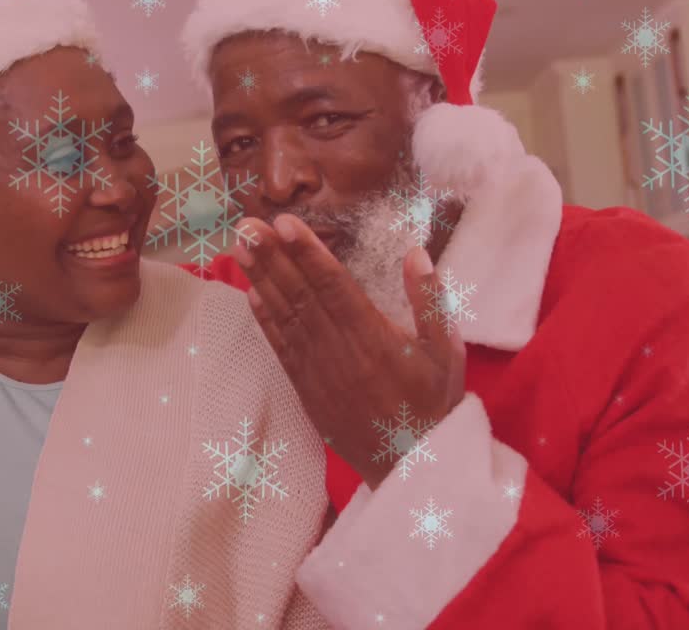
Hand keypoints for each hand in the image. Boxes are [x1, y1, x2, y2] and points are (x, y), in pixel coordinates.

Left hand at [232, 215, 466, 489]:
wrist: (411, 465)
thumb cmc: (433, 402)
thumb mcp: (447, 351)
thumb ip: (431, 301)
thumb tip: (416, 253)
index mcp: (373, 337)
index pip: (333, 285)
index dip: (307, 252)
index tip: (284, 223)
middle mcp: (339, 351)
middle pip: (300, 295)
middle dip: (272, 257)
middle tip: (247, 225)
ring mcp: (318, 371)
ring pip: (285, 317)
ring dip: (261, 280)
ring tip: (241, 247)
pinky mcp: (307, 389)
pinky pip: (281, 348)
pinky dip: (265, 320)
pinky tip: (251, 294)